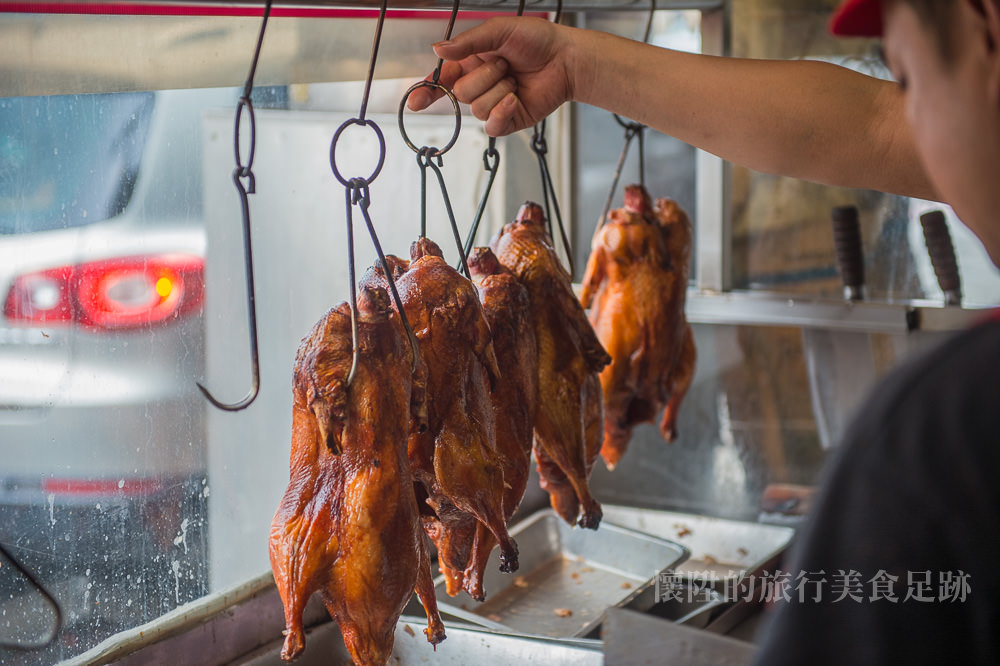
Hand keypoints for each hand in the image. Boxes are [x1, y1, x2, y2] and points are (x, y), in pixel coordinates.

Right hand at [407, 17, 576, 136]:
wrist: (565, 59)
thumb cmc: (536, 40)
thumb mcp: (498, 31)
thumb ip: (467, 43)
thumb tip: (438, 50)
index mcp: (471, 63)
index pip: (442, 80)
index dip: (427, 91)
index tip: (416, 101)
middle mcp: (479, 85)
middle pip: (461, 94)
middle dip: (484, 76)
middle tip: (504, 63)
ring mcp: (493, 104)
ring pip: (477, 109)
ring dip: (499, 89)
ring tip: (516, 78)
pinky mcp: (508, 121)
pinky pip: (492, 126)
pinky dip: (503, 110)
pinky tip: (516, 97)